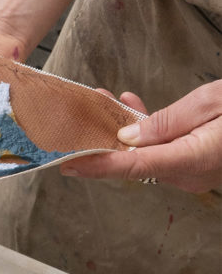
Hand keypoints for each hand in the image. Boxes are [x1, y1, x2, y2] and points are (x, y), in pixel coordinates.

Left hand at [60, 81, 221, 193]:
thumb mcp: (211, 103)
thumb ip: (167, 121)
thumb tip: (128, 136)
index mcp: (192, 159)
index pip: (132, 166)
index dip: (96, 165)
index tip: (67, 163)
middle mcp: (189, 173)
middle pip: (133, 160)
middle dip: (102, 140)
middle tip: (76, 117)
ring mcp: (191, 172)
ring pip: (144, 154)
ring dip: (121, 129)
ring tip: (102, 99)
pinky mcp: (194, 163)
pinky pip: (160, 150)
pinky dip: (144, 130)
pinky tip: (131, 104)